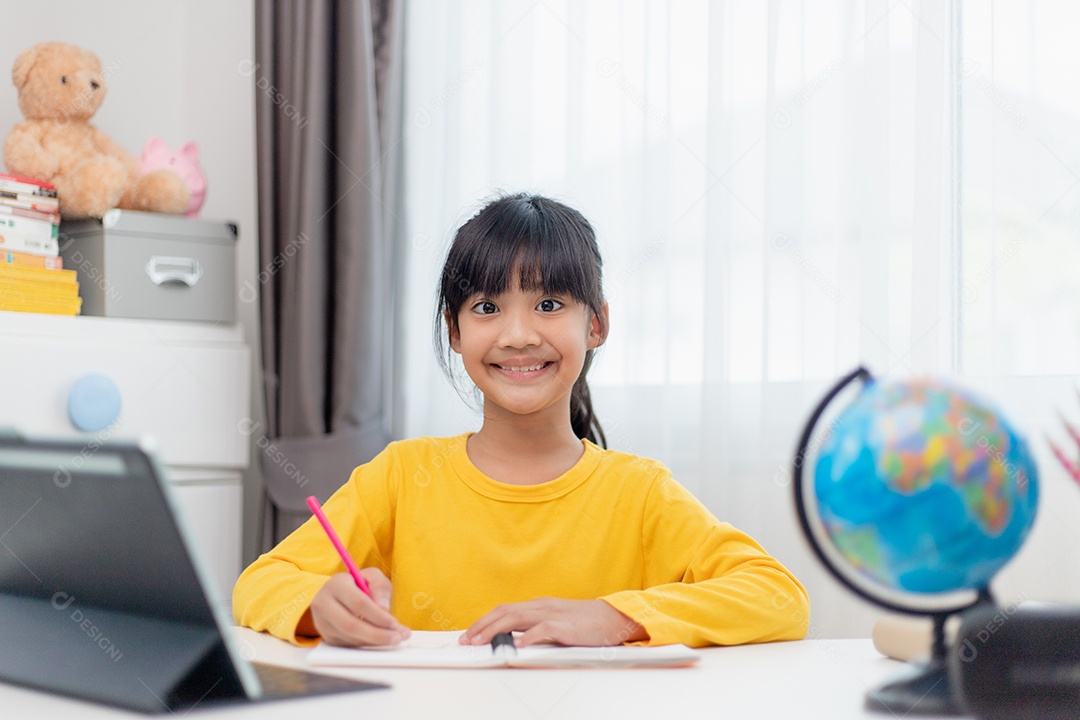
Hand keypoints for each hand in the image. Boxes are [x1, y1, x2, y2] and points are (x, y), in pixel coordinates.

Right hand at [308, 569, 411, 646]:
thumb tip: (384, 609)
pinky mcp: (327, 636)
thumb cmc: (356, 584)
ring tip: (394, 638)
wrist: (335, 593)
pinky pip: (348, 644)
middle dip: (376, 634)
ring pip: (349, 638)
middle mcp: (324, 604)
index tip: (394, 623)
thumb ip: (380, 586)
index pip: (358, 603)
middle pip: (350, 625)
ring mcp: (323, 622)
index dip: (378, 616)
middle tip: (396, 638)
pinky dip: (367, 644)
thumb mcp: (371, 576)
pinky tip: (380, 640)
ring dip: (374, 642)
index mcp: (336, 585)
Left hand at [459, 598, 647, 647]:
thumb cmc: (587, 622)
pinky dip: (526, 637)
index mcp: (539, 605)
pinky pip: (541, 630)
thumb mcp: (557, 621)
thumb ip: (537, 627)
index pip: (504, 609)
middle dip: (482, 625)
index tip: (471, 633)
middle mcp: (541, 606)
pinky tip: (515, 645)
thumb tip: (514, 638)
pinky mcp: (564, 626)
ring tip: (481, 642)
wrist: (613, 618)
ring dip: (495, 630)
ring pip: (515, 617)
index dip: (484, 621)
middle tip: (467, 640)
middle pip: (504, 611)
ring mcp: (552, 614)